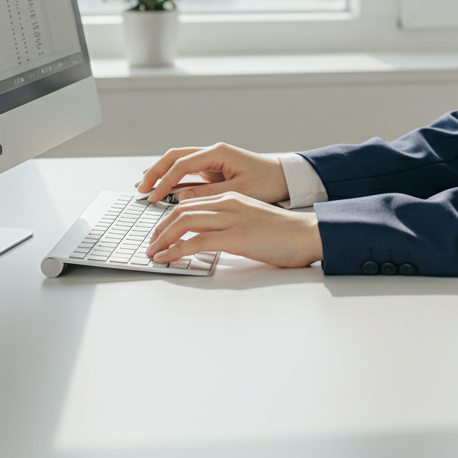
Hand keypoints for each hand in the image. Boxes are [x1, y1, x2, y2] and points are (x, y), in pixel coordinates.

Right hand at [136, 143, 289, 205]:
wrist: (284, 178)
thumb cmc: (268, 182)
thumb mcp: (239, 190)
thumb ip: (209, 193)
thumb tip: (181, 196)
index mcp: (219, 153)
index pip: (182, 164)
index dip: (165, 181)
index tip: (153, 196)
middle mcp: (213, 152)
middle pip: (175, 157)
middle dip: (155, 172)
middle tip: (140, 189)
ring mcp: (212, 160)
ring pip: (178, 162)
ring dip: (161, 173)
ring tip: (144, 187)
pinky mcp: (213, 170)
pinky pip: (187, 171)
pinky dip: (173, 179)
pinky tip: (161, 189)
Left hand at [144, 193, 322, 268]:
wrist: (307, 235)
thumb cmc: (284, 234)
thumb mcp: (251, 222)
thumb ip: (229, 224)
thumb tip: (207, 239)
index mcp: (232, 198)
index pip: (191, 204)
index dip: (169, 219)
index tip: (159, 234)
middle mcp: (228, 203)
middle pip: (181, 210)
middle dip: (159, 228)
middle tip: (150, 245)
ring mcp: (231, 218)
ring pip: (184, 222)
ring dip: (162, 239)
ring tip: (153, 253)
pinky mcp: (235, 236)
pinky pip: (196, 241)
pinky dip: (175, 250)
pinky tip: (167, 259)